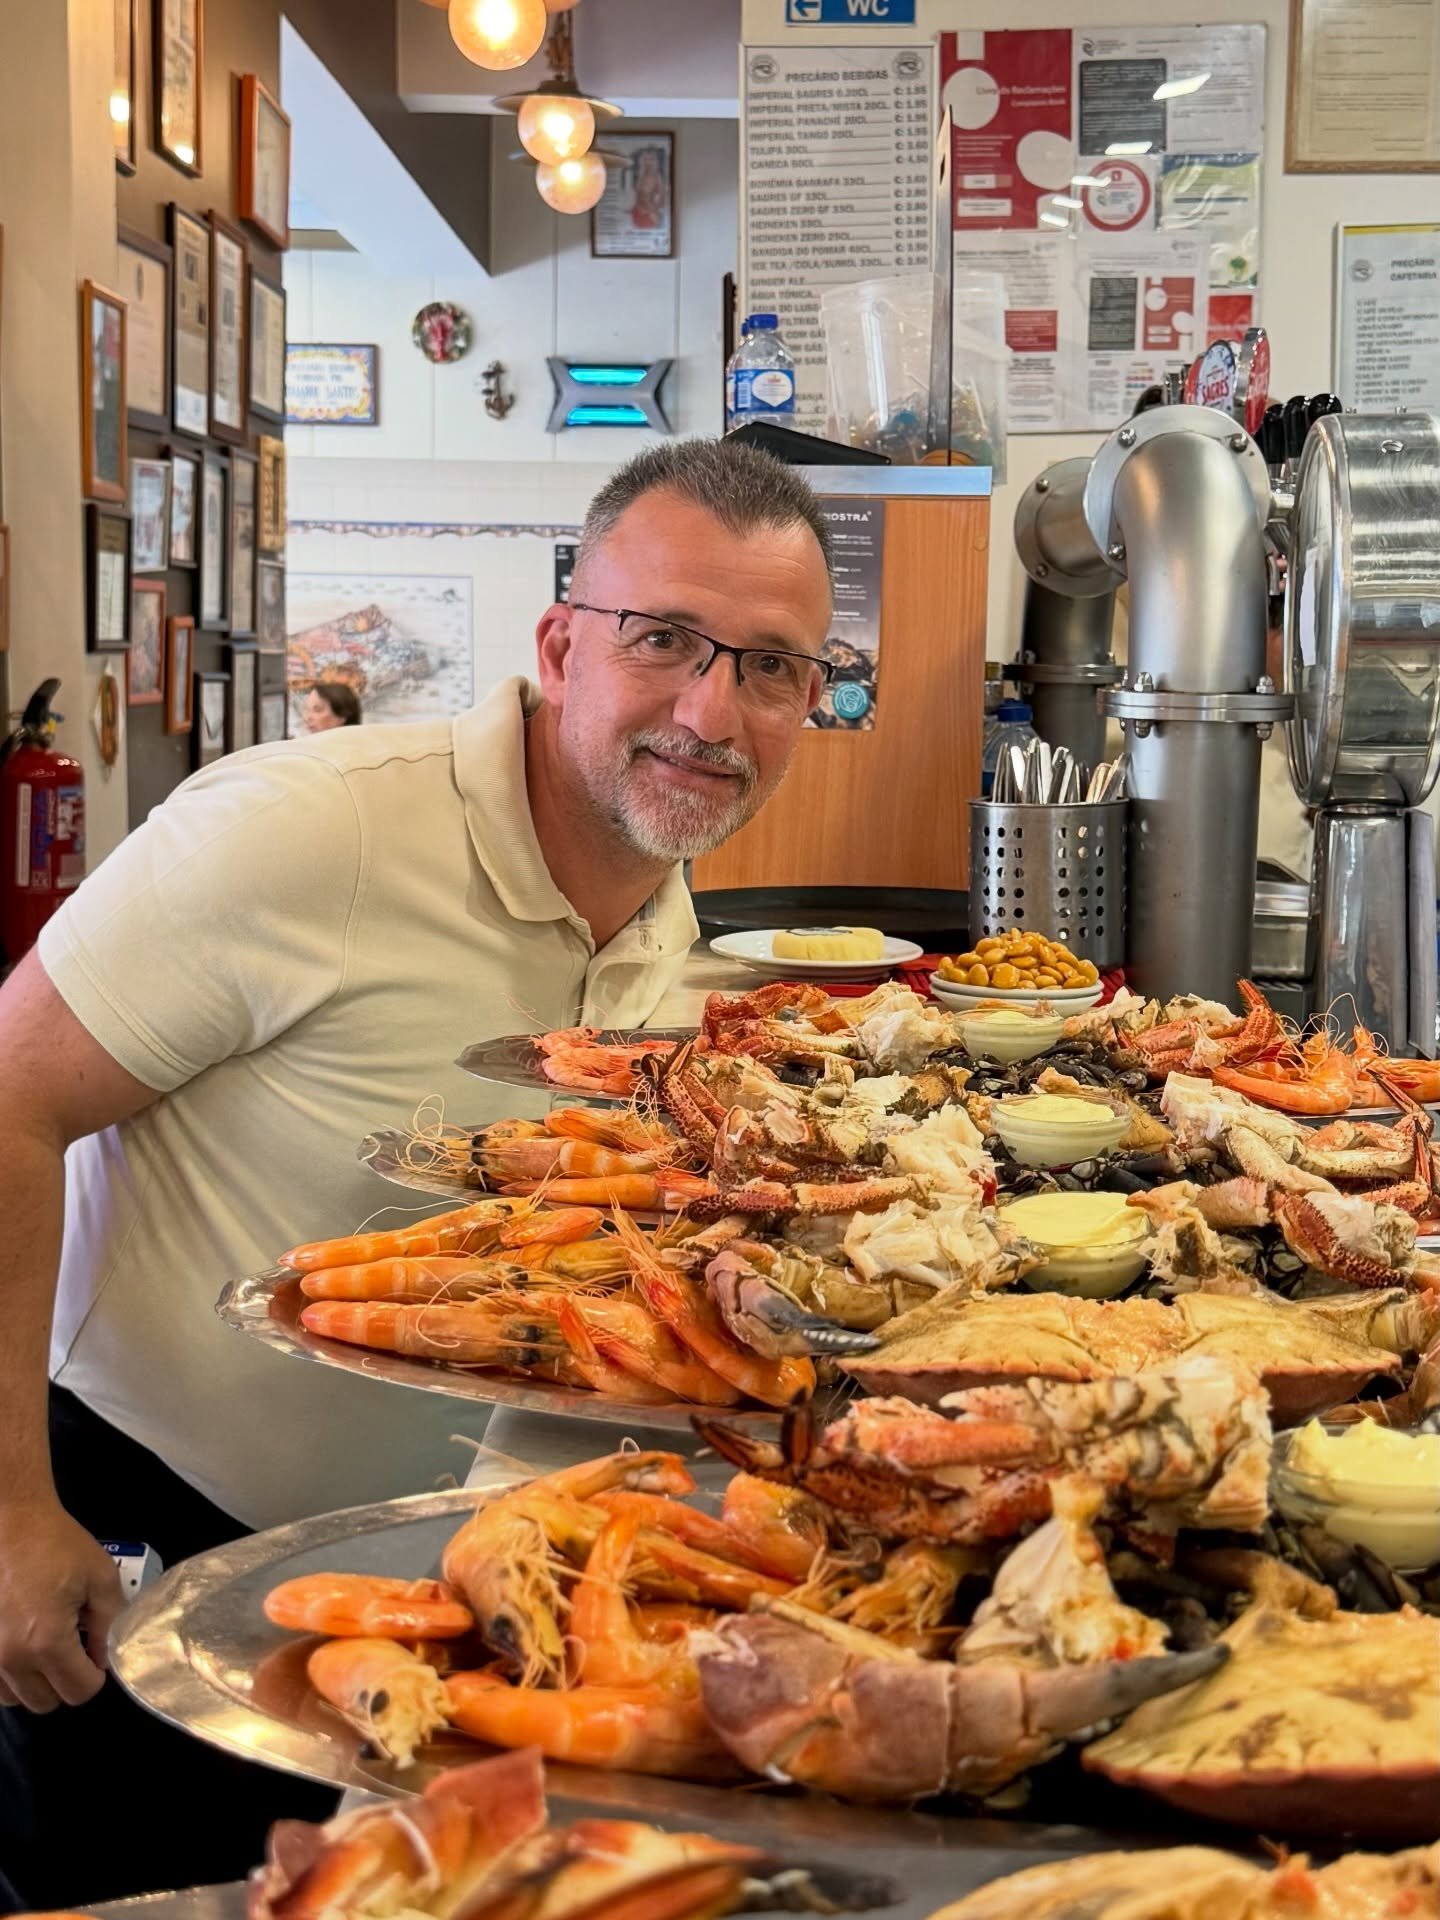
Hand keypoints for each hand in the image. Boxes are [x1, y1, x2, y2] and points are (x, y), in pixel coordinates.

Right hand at [0, 1498, 123, 1711]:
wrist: (12, 1523)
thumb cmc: (57, 1545)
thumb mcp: (100, 1577)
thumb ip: (111, 1623)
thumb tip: (107, 1658)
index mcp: (46, 1641)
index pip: (79, 1691)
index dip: (96, 1676)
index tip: (96, 1654)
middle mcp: (10, 1658)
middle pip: (45, 1703)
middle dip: (66, 1681)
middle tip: (74, 1650)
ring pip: (16, 1698)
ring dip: (35, 1681)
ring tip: (45, 1645)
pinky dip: (11, 1674)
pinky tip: (22, 1644)